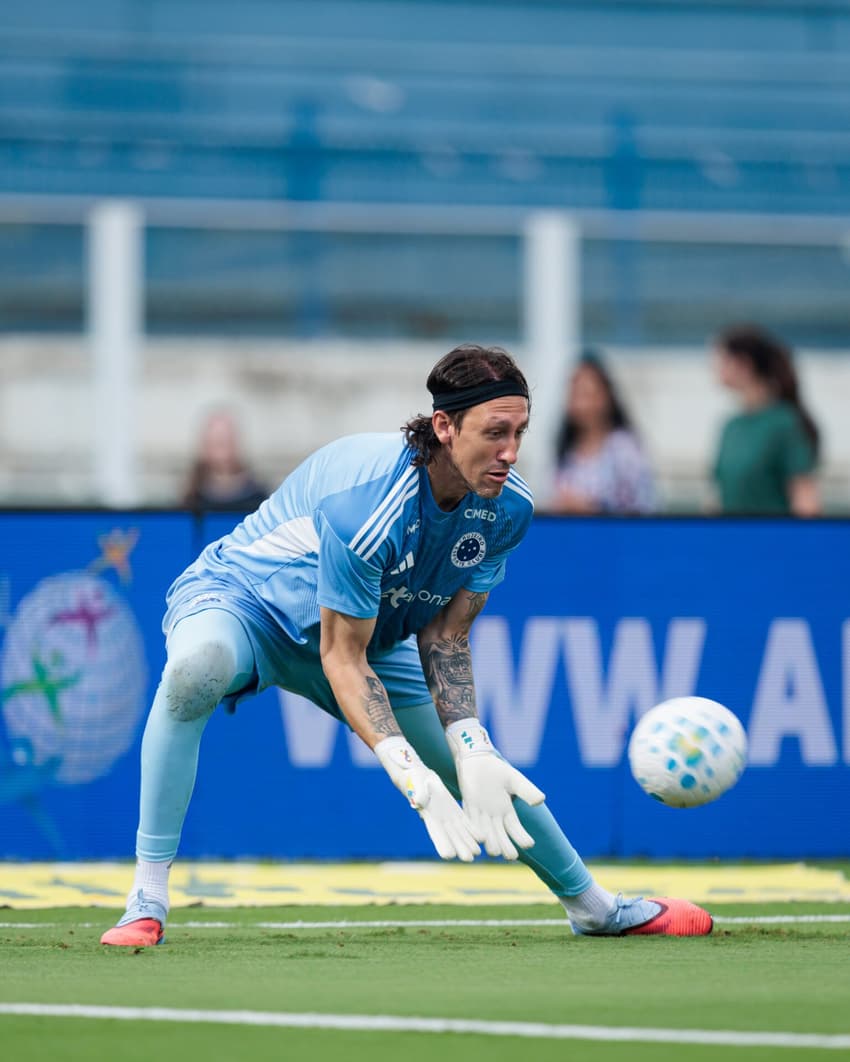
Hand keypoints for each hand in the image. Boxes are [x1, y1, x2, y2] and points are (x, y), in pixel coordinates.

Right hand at [375, 736, 480, 861]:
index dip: (441, 843)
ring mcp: (446, 817)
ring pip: (459, 831)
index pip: (435, 832)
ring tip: (477, 853)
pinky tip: (482, 837)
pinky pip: (464, 822)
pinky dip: (472, 830)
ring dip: (467, 842)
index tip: (448, 855)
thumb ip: (419, 793)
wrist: (418, 776)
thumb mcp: (415, 783)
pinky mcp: (454, 811)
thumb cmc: (414, 779)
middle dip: (459, 847)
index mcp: (428, 815)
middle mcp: (438, 820)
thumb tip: (419, 801)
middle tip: (468, 859)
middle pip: (450, 836)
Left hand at [446, 719, 544, 859]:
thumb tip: (541, 800)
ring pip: (486, 833)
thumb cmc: (496, 769)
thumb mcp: (514, 780)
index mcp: (507, 811)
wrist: (476, 759)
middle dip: (506, 846)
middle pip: (501, 836)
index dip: (522, 837)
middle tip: (511, 856)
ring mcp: (480, 814)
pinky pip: (470, 822)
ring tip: (495, 852)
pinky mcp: (467, 808)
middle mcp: (493, 817)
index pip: (515, 828)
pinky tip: (478, 840)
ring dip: (491, 842)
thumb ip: (527, 791)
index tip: (529, 844)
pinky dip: (474, 831)